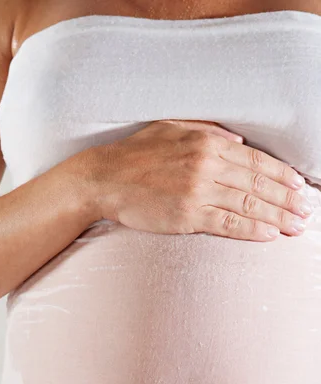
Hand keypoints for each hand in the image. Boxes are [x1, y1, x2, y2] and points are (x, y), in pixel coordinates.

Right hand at [87, 119, 311, 239]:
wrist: (104, 178)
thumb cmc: (136, 153)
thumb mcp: (172, 128)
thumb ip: (208, 131)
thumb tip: (238, 143)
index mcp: (207, 142)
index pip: (255, 160)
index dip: (282, 174)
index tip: (300, 186)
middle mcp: (206, 165)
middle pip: (258, 183)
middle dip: (287, 198)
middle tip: (306, 210)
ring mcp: (197, 191)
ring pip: (248, 204)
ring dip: (277, 216)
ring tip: (296, 226)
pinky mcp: (186, 215)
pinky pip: (226, 223)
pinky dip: (251, 229)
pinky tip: (269, 234)